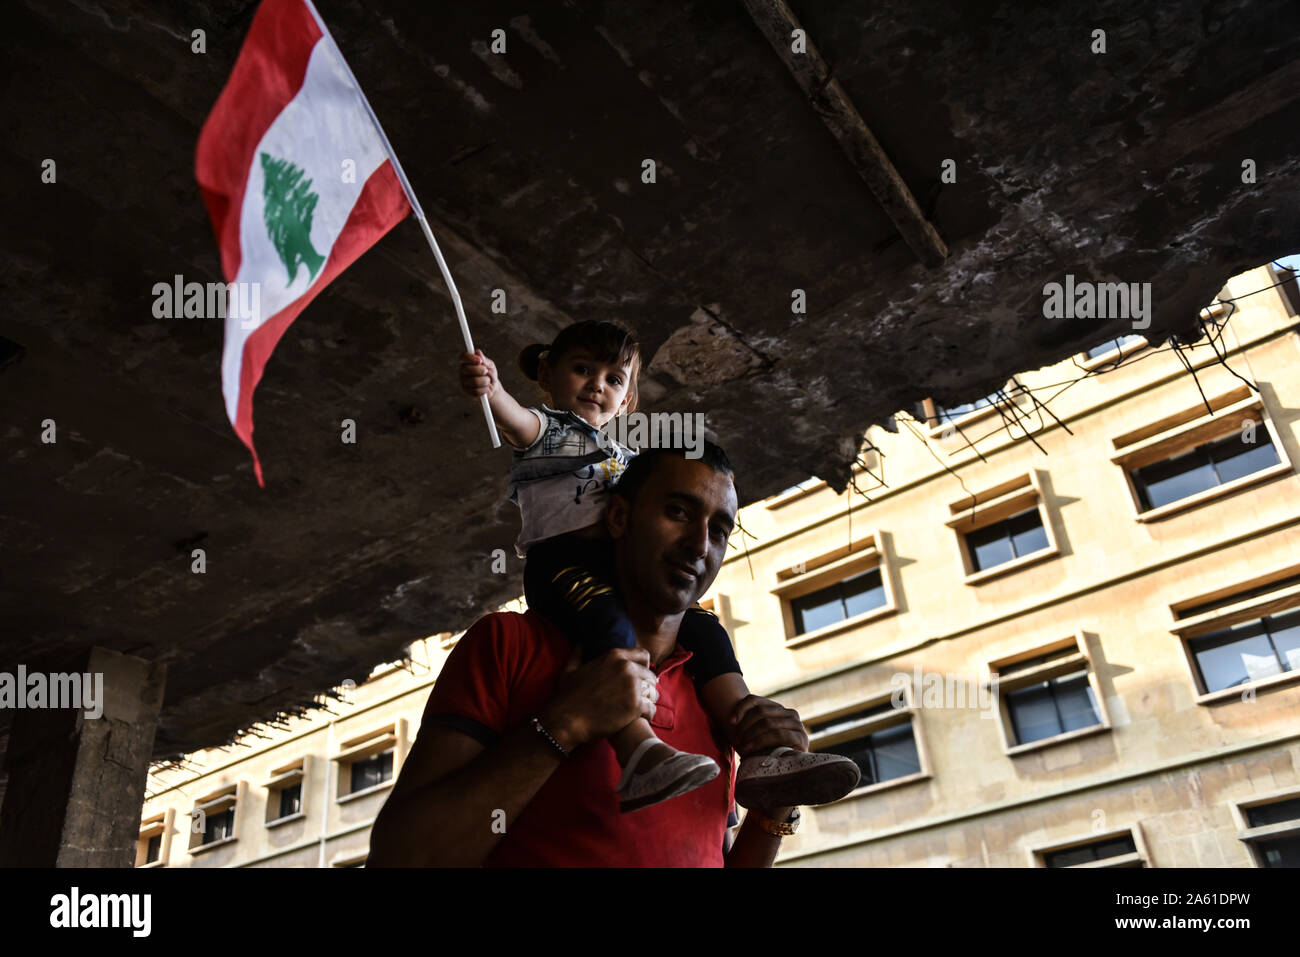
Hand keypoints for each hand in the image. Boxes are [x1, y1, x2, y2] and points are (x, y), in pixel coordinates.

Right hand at [459, 350, 498, 399]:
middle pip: (467, 369)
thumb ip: (484, 360)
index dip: (470, 357)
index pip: (463, 356)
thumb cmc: (490, 373)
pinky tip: (485, 388)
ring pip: (474, 381)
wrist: (493, 387)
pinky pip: (476, 391)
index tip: (480, 360)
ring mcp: (463, 382)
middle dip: (481, 370)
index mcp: (467, 362)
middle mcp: (463, 371)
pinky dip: (484, 389)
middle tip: (486, 371)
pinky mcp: (467, 392)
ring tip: (487, 381)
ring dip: (485, 381)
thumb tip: (478, 352)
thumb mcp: (490, 365)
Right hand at [540, 646, 657, 749]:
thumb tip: (579, 644)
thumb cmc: (568, 696)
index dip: (643, 666)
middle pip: (650, 674)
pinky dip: (647, 714)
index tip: (640, 676)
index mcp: (614, 656)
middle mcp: (626, 667)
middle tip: (641, 696)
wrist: (568, 719)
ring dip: (649, 700)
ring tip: (642, 707)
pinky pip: (651, 709)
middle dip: (647, 685)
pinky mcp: (635, 705)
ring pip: (653, 692)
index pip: (643, 655)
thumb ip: (577, 655)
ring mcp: (632, 686)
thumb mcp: (570, 670)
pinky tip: (640, 718)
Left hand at [728, 695, 808, 756]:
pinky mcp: (800, 737)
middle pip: (761, 711)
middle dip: (745, 725)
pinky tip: (750, 749)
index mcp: (778, 709)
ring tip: (742, 745)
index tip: (730, 721)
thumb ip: (750, 724)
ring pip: (768, 722)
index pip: (755, 700)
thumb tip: (731, 720)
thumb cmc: (769, 753)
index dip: (741, 708)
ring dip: (751, 734)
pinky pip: (778, 735)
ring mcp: (797, 724)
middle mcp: (790, 713)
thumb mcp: (757, 736)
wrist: (790, 772)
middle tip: (736, 738)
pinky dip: (760, 741)